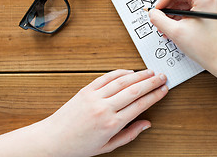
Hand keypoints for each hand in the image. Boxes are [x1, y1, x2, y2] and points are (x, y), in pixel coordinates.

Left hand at [42, 69, 167, 156]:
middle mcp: (105, 108)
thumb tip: (146, 124)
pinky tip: (129, 71)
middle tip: (163, 77)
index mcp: (112, 124)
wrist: (53, 140)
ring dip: (139, 74)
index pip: (140, 104)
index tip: (164, 89)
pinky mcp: (86, 90)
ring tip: (150, 72)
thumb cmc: (79, 146)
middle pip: (135, 90)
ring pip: (122, 81)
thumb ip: (130, 134)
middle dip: (152, 82)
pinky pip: (106, 77)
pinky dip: (119, 72)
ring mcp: (95, 97)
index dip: (155, 95)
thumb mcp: (108, 146)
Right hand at [149, 0, 216, 70]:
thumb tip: (152, 12)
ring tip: (166, 27)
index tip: (159, 10)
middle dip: (167, 7)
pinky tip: (173, 27)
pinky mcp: (206, 8)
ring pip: (181, 0)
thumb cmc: (204, 47)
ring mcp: (208, 1)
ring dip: (171, 13)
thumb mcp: (176, 32)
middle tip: (160, 20)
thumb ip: (159, 20)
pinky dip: (178, 16)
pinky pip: (187, 6)